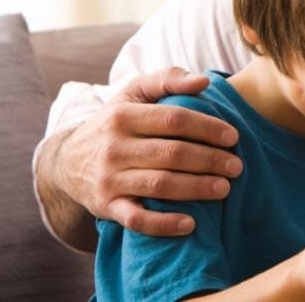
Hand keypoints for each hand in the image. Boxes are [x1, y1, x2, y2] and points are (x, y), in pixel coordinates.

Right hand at [51, 67, 243, 235]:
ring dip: (196, 188)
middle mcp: (114, 148)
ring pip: (159, 185)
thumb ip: (167, 80)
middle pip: (171, 154)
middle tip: (237, 166)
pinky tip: (191, 224)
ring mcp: (109, 179)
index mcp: (122, 116)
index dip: (207, 127)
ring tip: (224, 188)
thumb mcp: (132, 94)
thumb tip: (204, 81)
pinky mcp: (106, 207)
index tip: (233, 136)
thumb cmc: (113, 123)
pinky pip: (137, 219)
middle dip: (209, 160)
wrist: (66, 161)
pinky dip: (164, 224)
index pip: (173, 119)